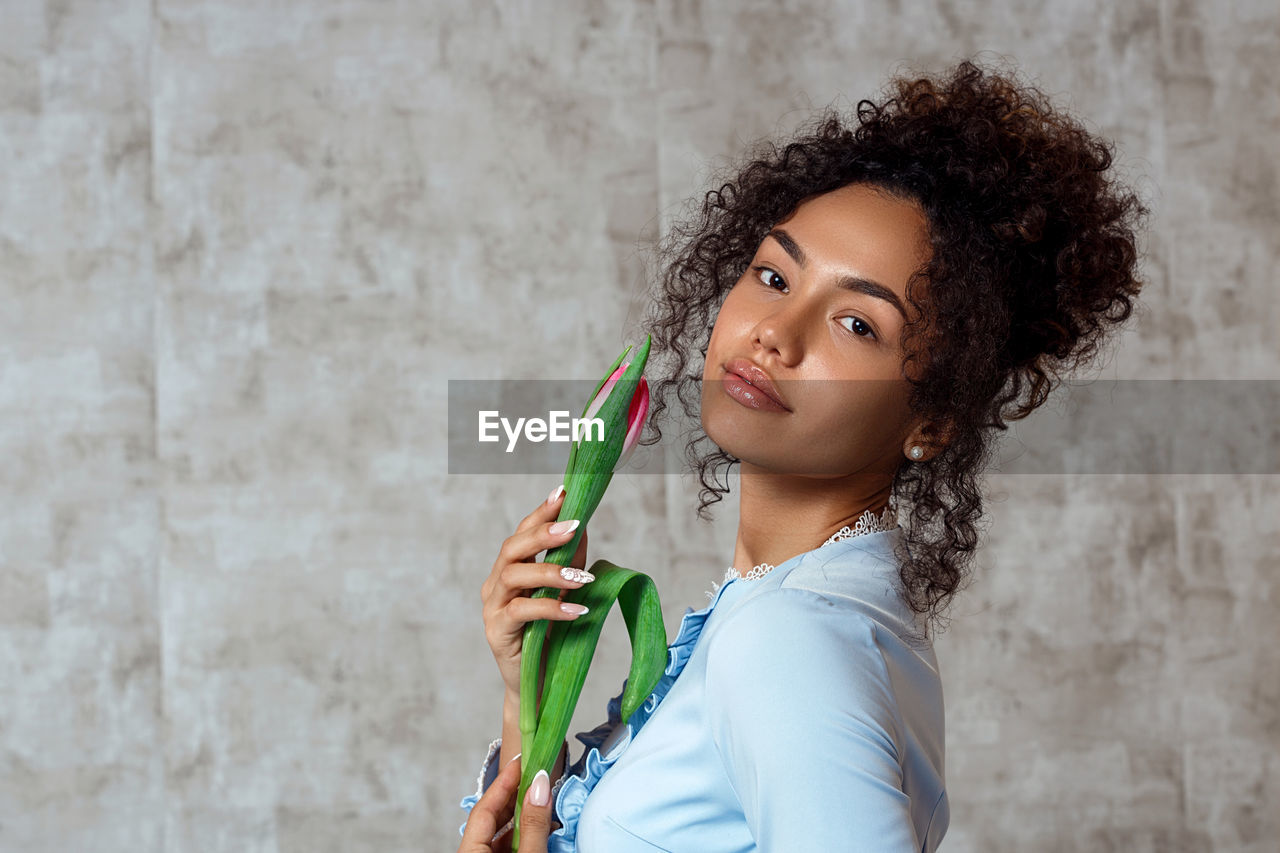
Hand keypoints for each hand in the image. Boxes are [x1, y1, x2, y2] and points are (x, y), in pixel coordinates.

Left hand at [458, 756, 556, 852]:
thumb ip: (533, 825)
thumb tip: (540, 786)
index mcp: (470, 852)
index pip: (483, 809)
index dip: (503, 783)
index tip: (521, 762)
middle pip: (492, 818)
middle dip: (516, 796)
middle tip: (535, 775)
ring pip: (502, 834)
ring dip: (525, 816)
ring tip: (545, 800)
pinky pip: (510, 847)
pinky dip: (527, 835)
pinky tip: (544, 828)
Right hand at [480, 486, 590, 698]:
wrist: (537, 685)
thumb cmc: (550, 637)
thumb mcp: (565, 594)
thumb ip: (571, 563)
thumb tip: (584, 526)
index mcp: (508, 572)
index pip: (521, 534)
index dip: (541, 513)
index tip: (563, 492)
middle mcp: (494, 586)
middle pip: (511, 549)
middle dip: (543, 534)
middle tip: (574, 525)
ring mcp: (491, 609)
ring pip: (513, 577)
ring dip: (550, 571)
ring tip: (581, 578)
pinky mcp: (497, 633)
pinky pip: (521, 611)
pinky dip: (550, 607)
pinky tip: (577, 609)